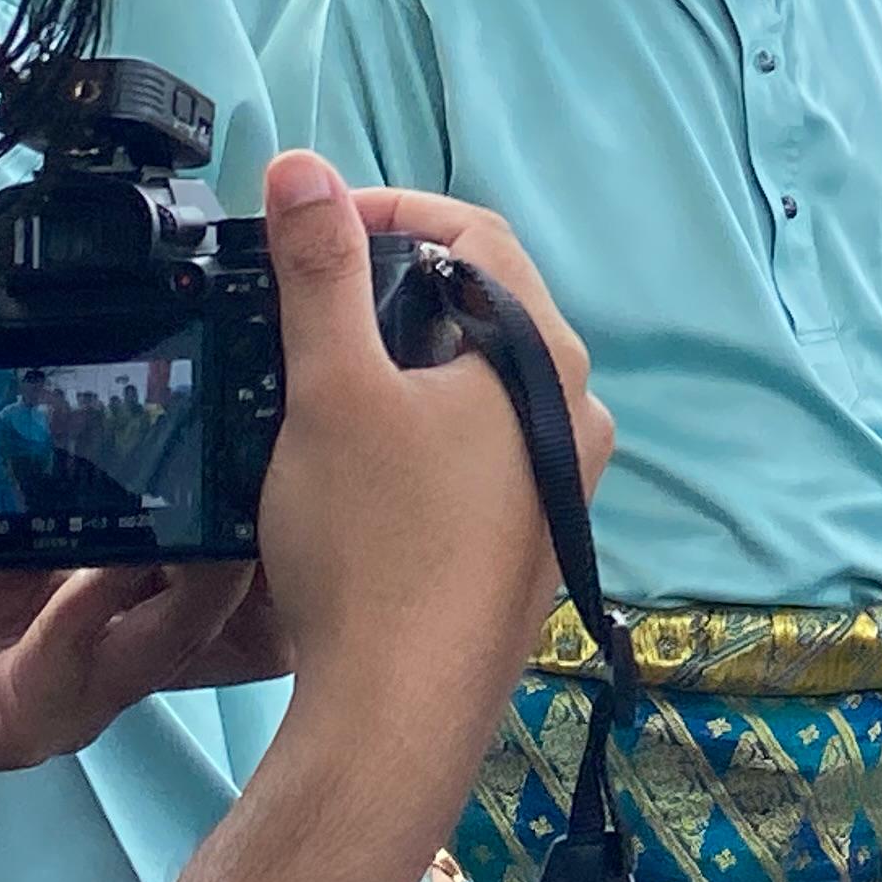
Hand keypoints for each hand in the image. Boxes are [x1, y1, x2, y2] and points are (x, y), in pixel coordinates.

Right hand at [252, 152, 610, 772]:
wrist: (398, 712)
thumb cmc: (369, 546)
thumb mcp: (329, 389)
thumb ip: (319, 271)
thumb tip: (303, 169)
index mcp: (545, 359)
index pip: (477, 234)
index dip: (391, 213)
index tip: (315, 224)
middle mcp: (577, 412)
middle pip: (484, 306)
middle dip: (396, 287)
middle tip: (309, 297)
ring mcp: (562, 481)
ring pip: (480, 383)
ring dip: (407, 363)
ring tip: (323, 376)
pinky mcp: (532, 540)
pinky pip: (480, 450)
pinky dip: (422, 430)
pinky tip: (360, 460)